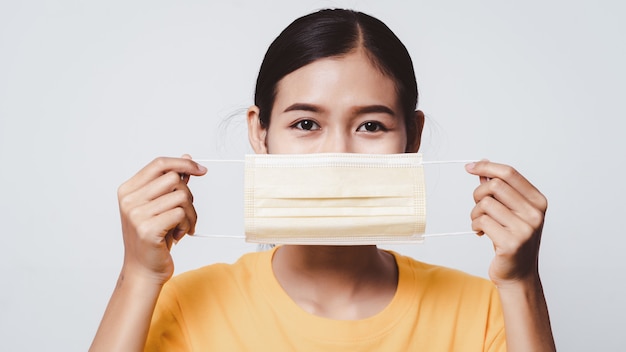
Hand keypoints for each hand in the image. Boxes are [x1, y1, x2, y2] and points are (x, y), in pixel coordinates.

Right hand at [116, 155, 206, 283]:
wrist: (144, 270)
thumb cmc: (154, 238)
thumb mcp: (160, 206)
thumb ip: (170, 183)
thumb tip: (187, 158)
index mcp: (128, 190)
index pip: (159, 163)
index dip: (183, 163)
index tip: (201, 170)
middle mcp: (129, 200)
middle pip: (174, 179)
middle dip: (188, 196)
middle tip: (185, 214)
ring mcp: (136, 214)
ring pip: (181, 197)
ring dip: (190, 214)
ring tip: (182, 227)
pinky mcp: (148, 229)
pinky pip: (181, 213)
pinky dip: (187, 224)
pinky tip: (179, 235)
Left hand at [465, 160, 546, 286]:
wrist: (518, 274)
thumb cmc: (513, 239)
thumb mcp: (511, 211)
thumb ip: (499, 188)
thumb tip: (483, 163)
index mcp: (538, 201)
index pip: (510, 173)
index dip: (486, 167)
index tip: (469, 167)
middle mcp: (535, 214)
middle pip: (495, 186)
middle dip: (478, 194)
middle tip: (477, 207)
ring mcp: (525, 229)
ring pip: (485, 204)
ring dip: (475, 213)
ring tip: (479, 223)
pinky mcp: (511, 243)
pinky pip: (482, 222)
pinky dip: (475, 225)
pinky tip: (480, 232)